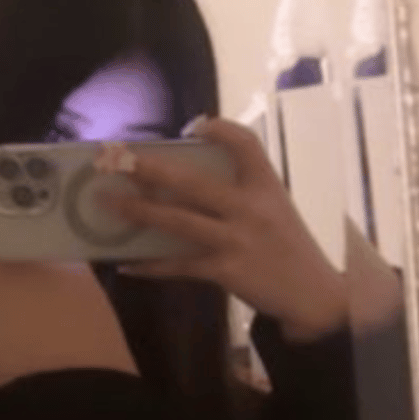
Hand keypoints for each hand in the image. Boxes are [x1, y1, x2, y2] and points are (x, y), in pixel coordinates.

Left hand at [100, 117, 349, 341]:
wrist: (311, 294)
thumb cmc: (286, 246)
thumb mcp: (274, 207)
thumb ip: (242, 190)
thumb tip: (188, 178)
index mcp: (266, 185)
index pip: (246, 144)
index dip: (220, 129)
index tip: (193, 125)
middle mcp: (251, 208)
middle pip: (194, 182)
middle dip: (151, 169)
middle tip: (118, 159)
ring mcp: (237, 240)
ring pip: (179, 221)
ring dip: (140, 210)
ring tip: (108, 203)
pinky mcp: (226, 271)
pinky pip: (179, 266)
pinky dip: (151, 266)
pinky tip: (125, 265)